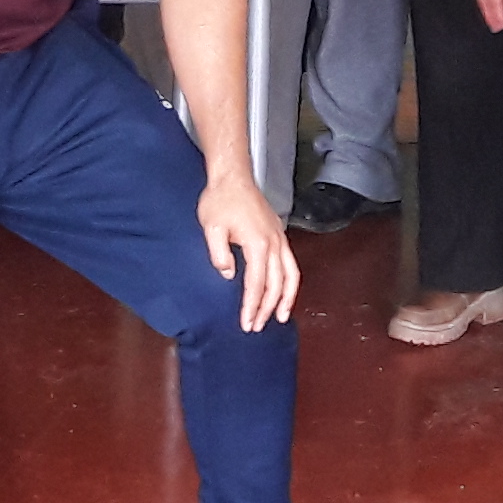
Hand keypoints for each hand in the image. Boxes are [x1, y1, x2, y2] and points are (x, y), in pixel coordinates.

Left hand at [198, 171, 301, 331]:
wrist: (233, 177)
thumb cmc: (220, 200)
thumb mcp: (211, 227)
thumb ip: (219, 253)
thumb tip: (229, 275)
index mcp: (258, 243)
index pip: (257, 283)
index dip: (251, 305)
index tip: (246, 322)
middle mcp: (273, 243)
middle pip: (276, 284)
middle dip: (267, 308)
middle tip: (256, 326)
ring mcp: (279, 238)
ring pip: (290, 275)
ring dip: (287, 298)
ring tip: (282, 317)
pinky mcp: (279, 234)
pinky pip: (290, 264)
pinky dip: (290, 282)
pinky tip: (284, 291)